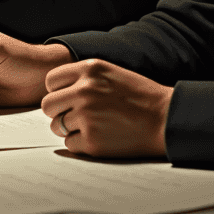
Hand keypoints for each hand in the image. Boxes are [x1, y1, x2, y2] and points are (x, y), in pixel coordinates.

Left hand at [40, 60, 172, 157]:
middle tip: (75, 115)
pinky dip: (81, 143)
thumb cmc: (140, 96)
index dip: (58, 91)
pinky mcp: (91, 141)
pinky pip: (70, 144)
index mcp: (90, 69)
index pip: (51, 81)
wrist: (164, 119)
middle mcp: (84, 90)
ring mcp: (86, 116)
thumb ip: (83, 77)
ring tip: (93, 125)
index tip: (68, 97)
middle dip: (58, 111)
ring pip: (56, 126)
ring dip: (69, 128)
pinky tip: (100, 136)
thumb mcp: (111, 73)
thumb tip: (55, 91)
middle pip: (48, 105)